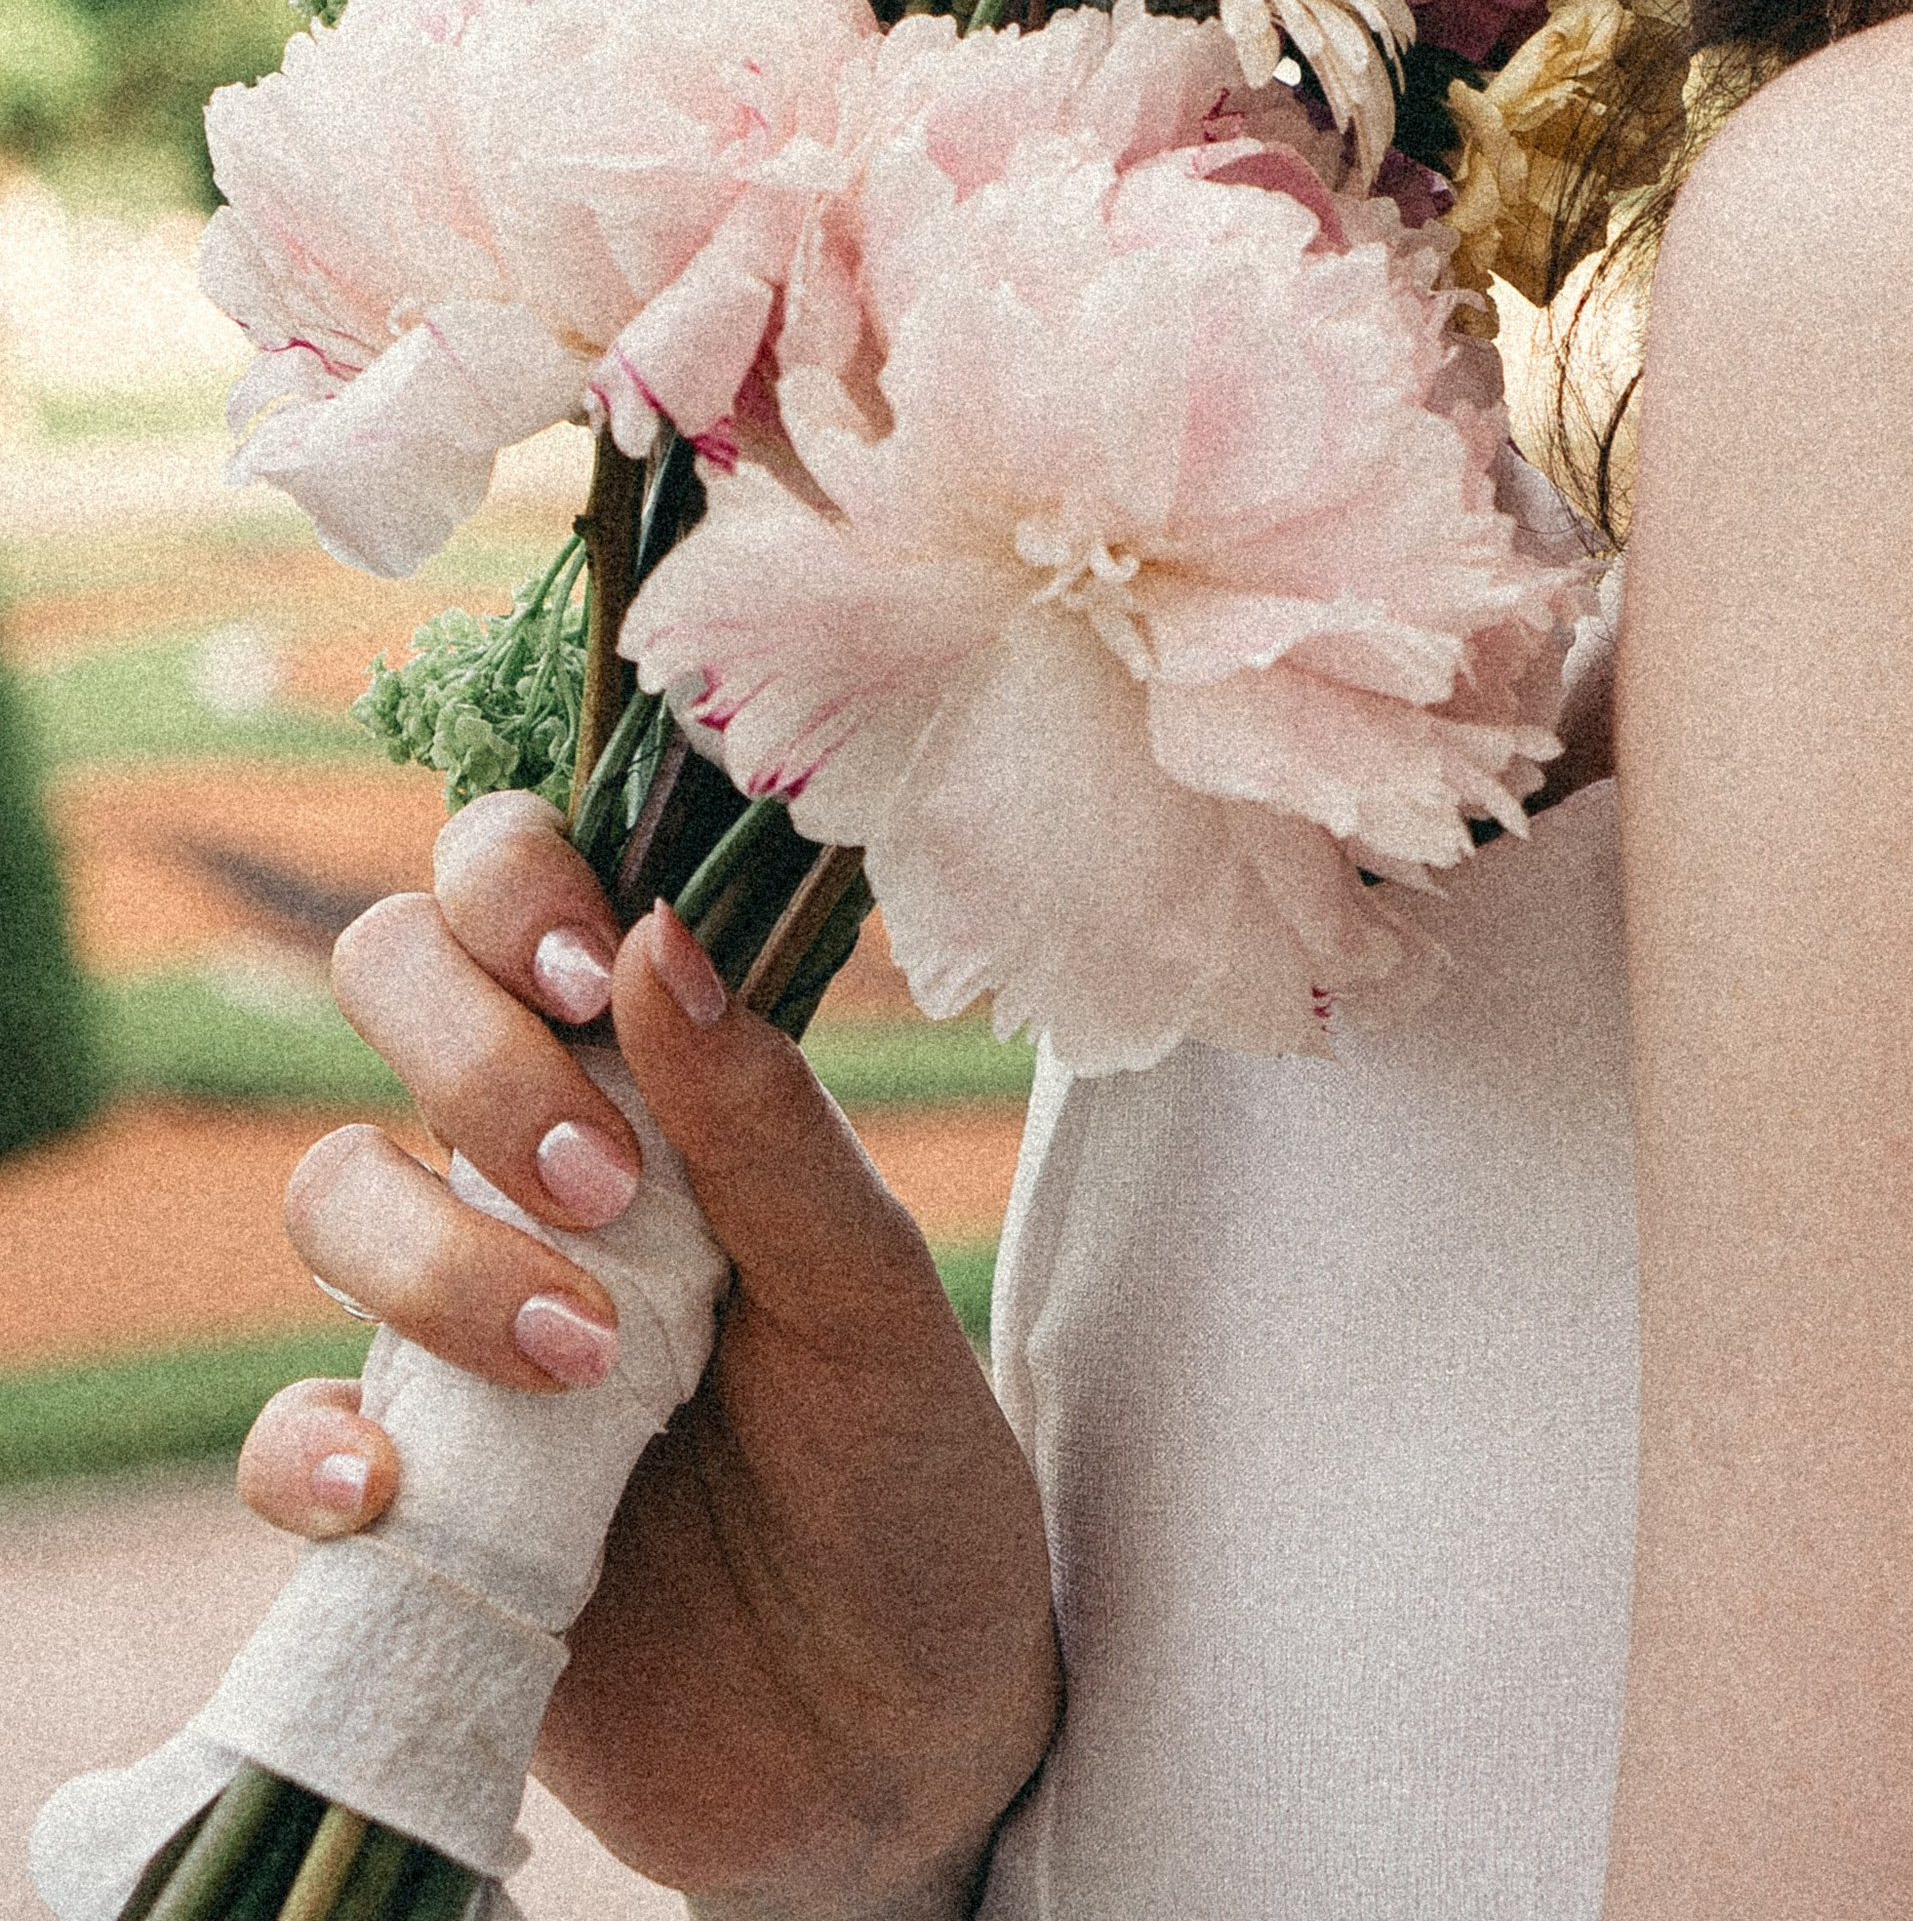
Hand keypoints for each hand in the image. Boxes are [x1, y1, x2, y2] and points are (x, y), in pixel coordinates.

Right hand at [239, 792, 1059, 1914]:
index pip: (525, 888)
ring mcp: (460, 1323)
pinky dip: (310, 1447)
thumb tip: (659, 932)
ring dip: (427, 1250)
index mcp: (668, 1082)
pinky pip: (281, 1431)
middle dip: (470, 1054)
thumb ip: (770, 1127)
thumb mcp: (878, 1304)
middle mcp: (543, 1169)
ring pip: (330, 1186)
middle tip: (599, 1181)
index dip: (513, 876)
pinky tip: (399, 1490)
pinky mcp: (410, 1493)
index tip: (586, 961)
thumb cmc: (913, 1491)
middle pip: (392, 984)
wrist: (894, 1754)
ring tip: (583, 1359)